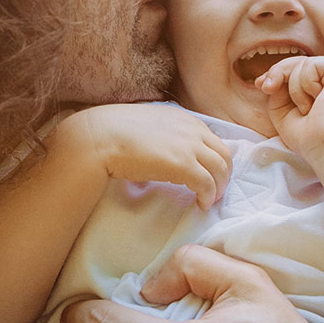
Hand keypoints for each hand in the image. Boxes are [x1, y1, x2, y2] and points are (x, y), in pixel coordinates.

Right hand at [61, 103, 232, 208]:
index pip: (213, 140)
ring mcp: (189, 147)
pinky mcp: (183, 165)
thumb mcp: (147, 125)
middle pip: (224, 154)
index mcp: (184, 118)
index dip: (214, 160)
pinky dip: (208, 196)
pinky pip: (207, 184)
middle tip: (215, 191)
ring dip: (219, 187)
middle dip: (223, 175)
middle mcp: (192, 129)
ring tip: (209, 200)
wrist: (99, 138)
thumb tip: (163, 153)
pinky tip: (200, 204)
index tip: (208, 174)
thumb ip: (163, 134)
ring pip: (221, 170)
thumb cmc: (114, 133)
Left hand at [256, 55, 323, 161]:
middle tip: (266, 88)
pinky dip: (306, 83)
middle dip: (277, 73)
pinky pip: (311, 65)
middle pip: (296, 64)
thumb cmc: (307, 137)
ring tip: (307, 109)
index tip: (260, 84)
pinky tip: (317, 99)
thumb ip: (278, 90)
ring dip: (295, 89)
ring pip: (301, 64)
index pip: (295, 73)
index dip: (276, 74)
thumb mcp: (283, 111)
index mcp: (320, 92)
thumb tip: (270, 77)